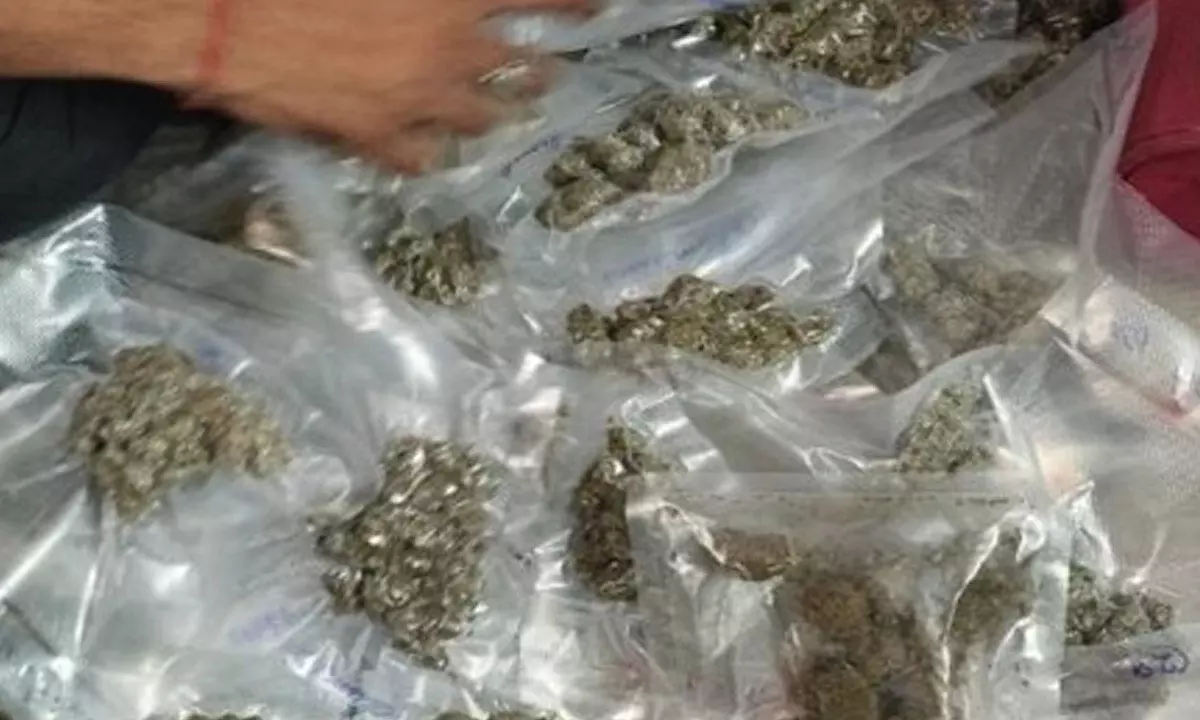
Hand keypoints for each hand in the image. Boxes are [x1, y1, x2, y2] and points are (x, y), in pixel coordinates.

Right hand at [200, 0, 590, 171]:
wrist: (216, 21)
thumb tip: (452, 1)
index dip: (576, 0)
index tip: (599, 6)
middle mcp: (446, 50)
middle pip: (523, 70)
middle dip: (539, 72)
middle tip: (545, 73)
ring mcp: (414, 101)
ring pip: (481, 120)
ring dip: (490, 112)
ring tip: (490, 111)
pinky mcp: (375, 138)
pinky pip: (420, 158)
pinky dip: (424, 152)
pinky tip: (418, 148)